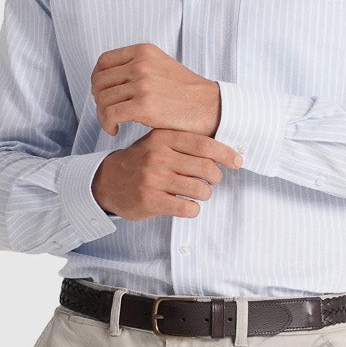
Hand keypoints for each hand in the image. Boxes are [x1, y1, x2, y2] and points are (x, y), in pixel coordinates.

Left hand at [91, 43, 221, 137]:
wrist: (210, 107)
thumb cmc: (186, 93)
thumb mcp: (161, 66)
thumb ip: (138, 67)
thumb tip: (111, 79)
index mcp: (144, 51)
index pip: (104, 61)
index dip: (97, 79)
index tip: (103, 93)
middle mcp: (141, 64)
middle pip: (99, 81)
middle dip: (99, 99)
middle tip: (108, 111)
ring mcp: (142, 84)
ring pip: (102, 99)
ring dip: (103, 114)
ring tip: (112, 123)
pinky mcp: (144, 106)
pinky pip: (110, 114)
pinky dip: (107, 124)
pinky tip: (115, 130)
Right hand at [92, 129, 242, 221]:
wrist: (107, 181)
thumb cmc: (141, 161)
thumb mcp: (158, 142)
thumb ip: (185, 142)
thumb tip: (223, 149)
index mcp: (163, 137)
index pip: (204, 144)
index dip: (226, 154)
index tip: (238, 162)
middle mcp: (158, 155)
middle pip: (206, 168)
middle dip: (216, 177)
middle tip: (212, 180)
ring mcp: (154, 178)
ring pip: (200, 189)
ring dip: (205, 194)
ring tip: (197, 193)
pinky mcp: (151, 200)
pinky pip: (187, 208)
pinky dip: (193, 209)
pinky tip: (187, 205)